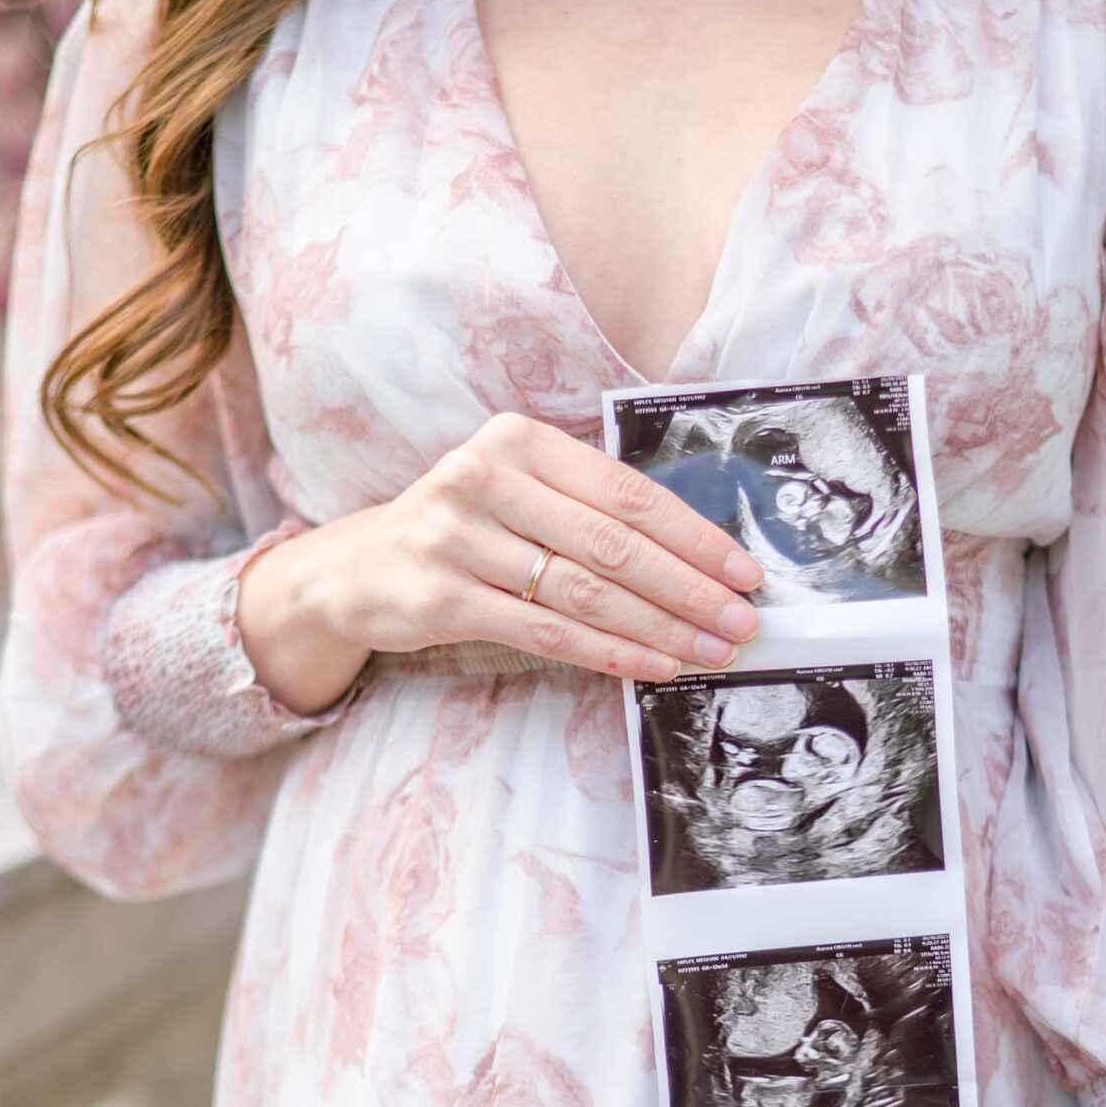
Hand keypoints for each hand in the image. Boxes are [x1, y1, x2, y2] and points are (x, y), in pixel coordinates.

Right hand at [236, 412, 761, 713]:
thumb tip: (698, 555)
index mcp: (518, 441)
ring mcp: (457, 538)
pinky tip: (652, 665)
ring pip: (583, 593)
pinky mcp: (441, 597)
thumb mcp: (518, 490)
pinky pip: (543, 633)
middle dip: (688, 590)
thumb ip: (589, 506)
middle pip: (612, 545)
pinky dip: (607, 653)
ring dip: (659, 628)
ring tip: (710, 651)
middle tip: (741, 621)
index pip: (626, 492)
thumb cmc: (465, 527)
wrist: (361, 567)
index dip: (694, 536)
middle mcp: (484, 479)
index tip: (744, 571)